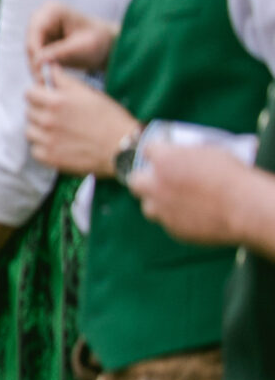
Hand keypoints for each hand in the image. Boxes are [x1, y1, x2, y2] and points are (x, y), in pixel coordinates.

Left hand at [25, 70, 139, 176]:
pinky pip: (35, 149)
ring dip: (40, 130)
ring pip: (30, 131)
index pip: (29, 93)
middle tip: (59, 116)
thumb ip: (63, 80)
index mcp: (56, 101)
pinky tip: (60, 144)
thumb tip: (47, 66)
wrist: (123, 147)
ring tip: (60, 131)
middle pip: (29, 111)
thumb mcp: (87, 93)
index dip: (39, 94)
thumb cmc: (109, 117)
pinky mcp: (49, 157)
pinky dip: (44, 147)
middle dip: (40, 111)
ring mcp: (47, 140)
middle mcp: (48, 120)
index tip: (47, 98)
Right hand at [26, 1, 116, 73]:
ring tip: (45, 82)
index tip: (40, 71)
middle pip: (30, 42)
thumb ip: (60, 52)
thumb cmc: (99, 41)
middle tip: (42, 80)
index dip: (35, 52)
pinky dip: (40, 67)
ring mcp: (40, 29)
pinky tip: (47, 77)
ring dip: (36, 67)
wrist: (107, 45)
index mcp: (52, 10)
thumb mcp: (82, 47)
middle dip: (34, 62)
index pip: (35, 32)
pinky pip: (35, 56)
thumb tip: (37, 61)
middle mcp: (41, 17)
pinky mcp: (41, 41)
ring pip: (30, 52)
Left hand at [130, 142, 268, 246]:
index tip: (161, 155)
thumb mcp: (210, 153)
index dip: (155, 152)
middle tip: (159, 181)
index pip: (147, 150)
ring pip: (148, 207)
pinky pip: (167, 223)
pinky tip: (192, 215)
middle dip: (145, 180)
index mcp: (164, 160)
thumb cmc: (232, 177)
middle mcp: (155, 184)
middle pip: (135, 180)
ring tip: (176, 202)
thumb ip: (189, 154)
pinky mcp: (172, 229)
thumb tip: (186, 155)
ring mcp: (162, 209)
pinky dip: (175, 219)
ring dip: (158, 203)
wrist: (244, 209)